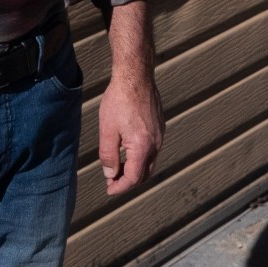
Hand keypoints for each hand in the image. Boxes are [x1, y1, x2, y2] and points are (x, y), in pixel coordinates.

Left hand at [97, 0, 160, 194]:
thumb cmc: (119, 100)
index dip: (120, 187)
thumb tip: (111, 174)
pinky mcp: (159, 126)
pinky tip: (127, 149)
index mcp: (143, 147)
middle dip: (129, 181)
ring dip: (134, 168)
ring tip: (117, 166)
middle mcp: (155, 144)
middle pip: (145, 174)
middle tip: (112, 181)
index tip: (109, 190)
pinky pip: (152, 149)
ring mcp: (160, 135)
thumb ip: (109, 155)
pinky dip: (140, 156)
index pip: (134, 178)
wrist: (136, 76)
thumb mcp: (108, 130)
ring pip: (149, 161)